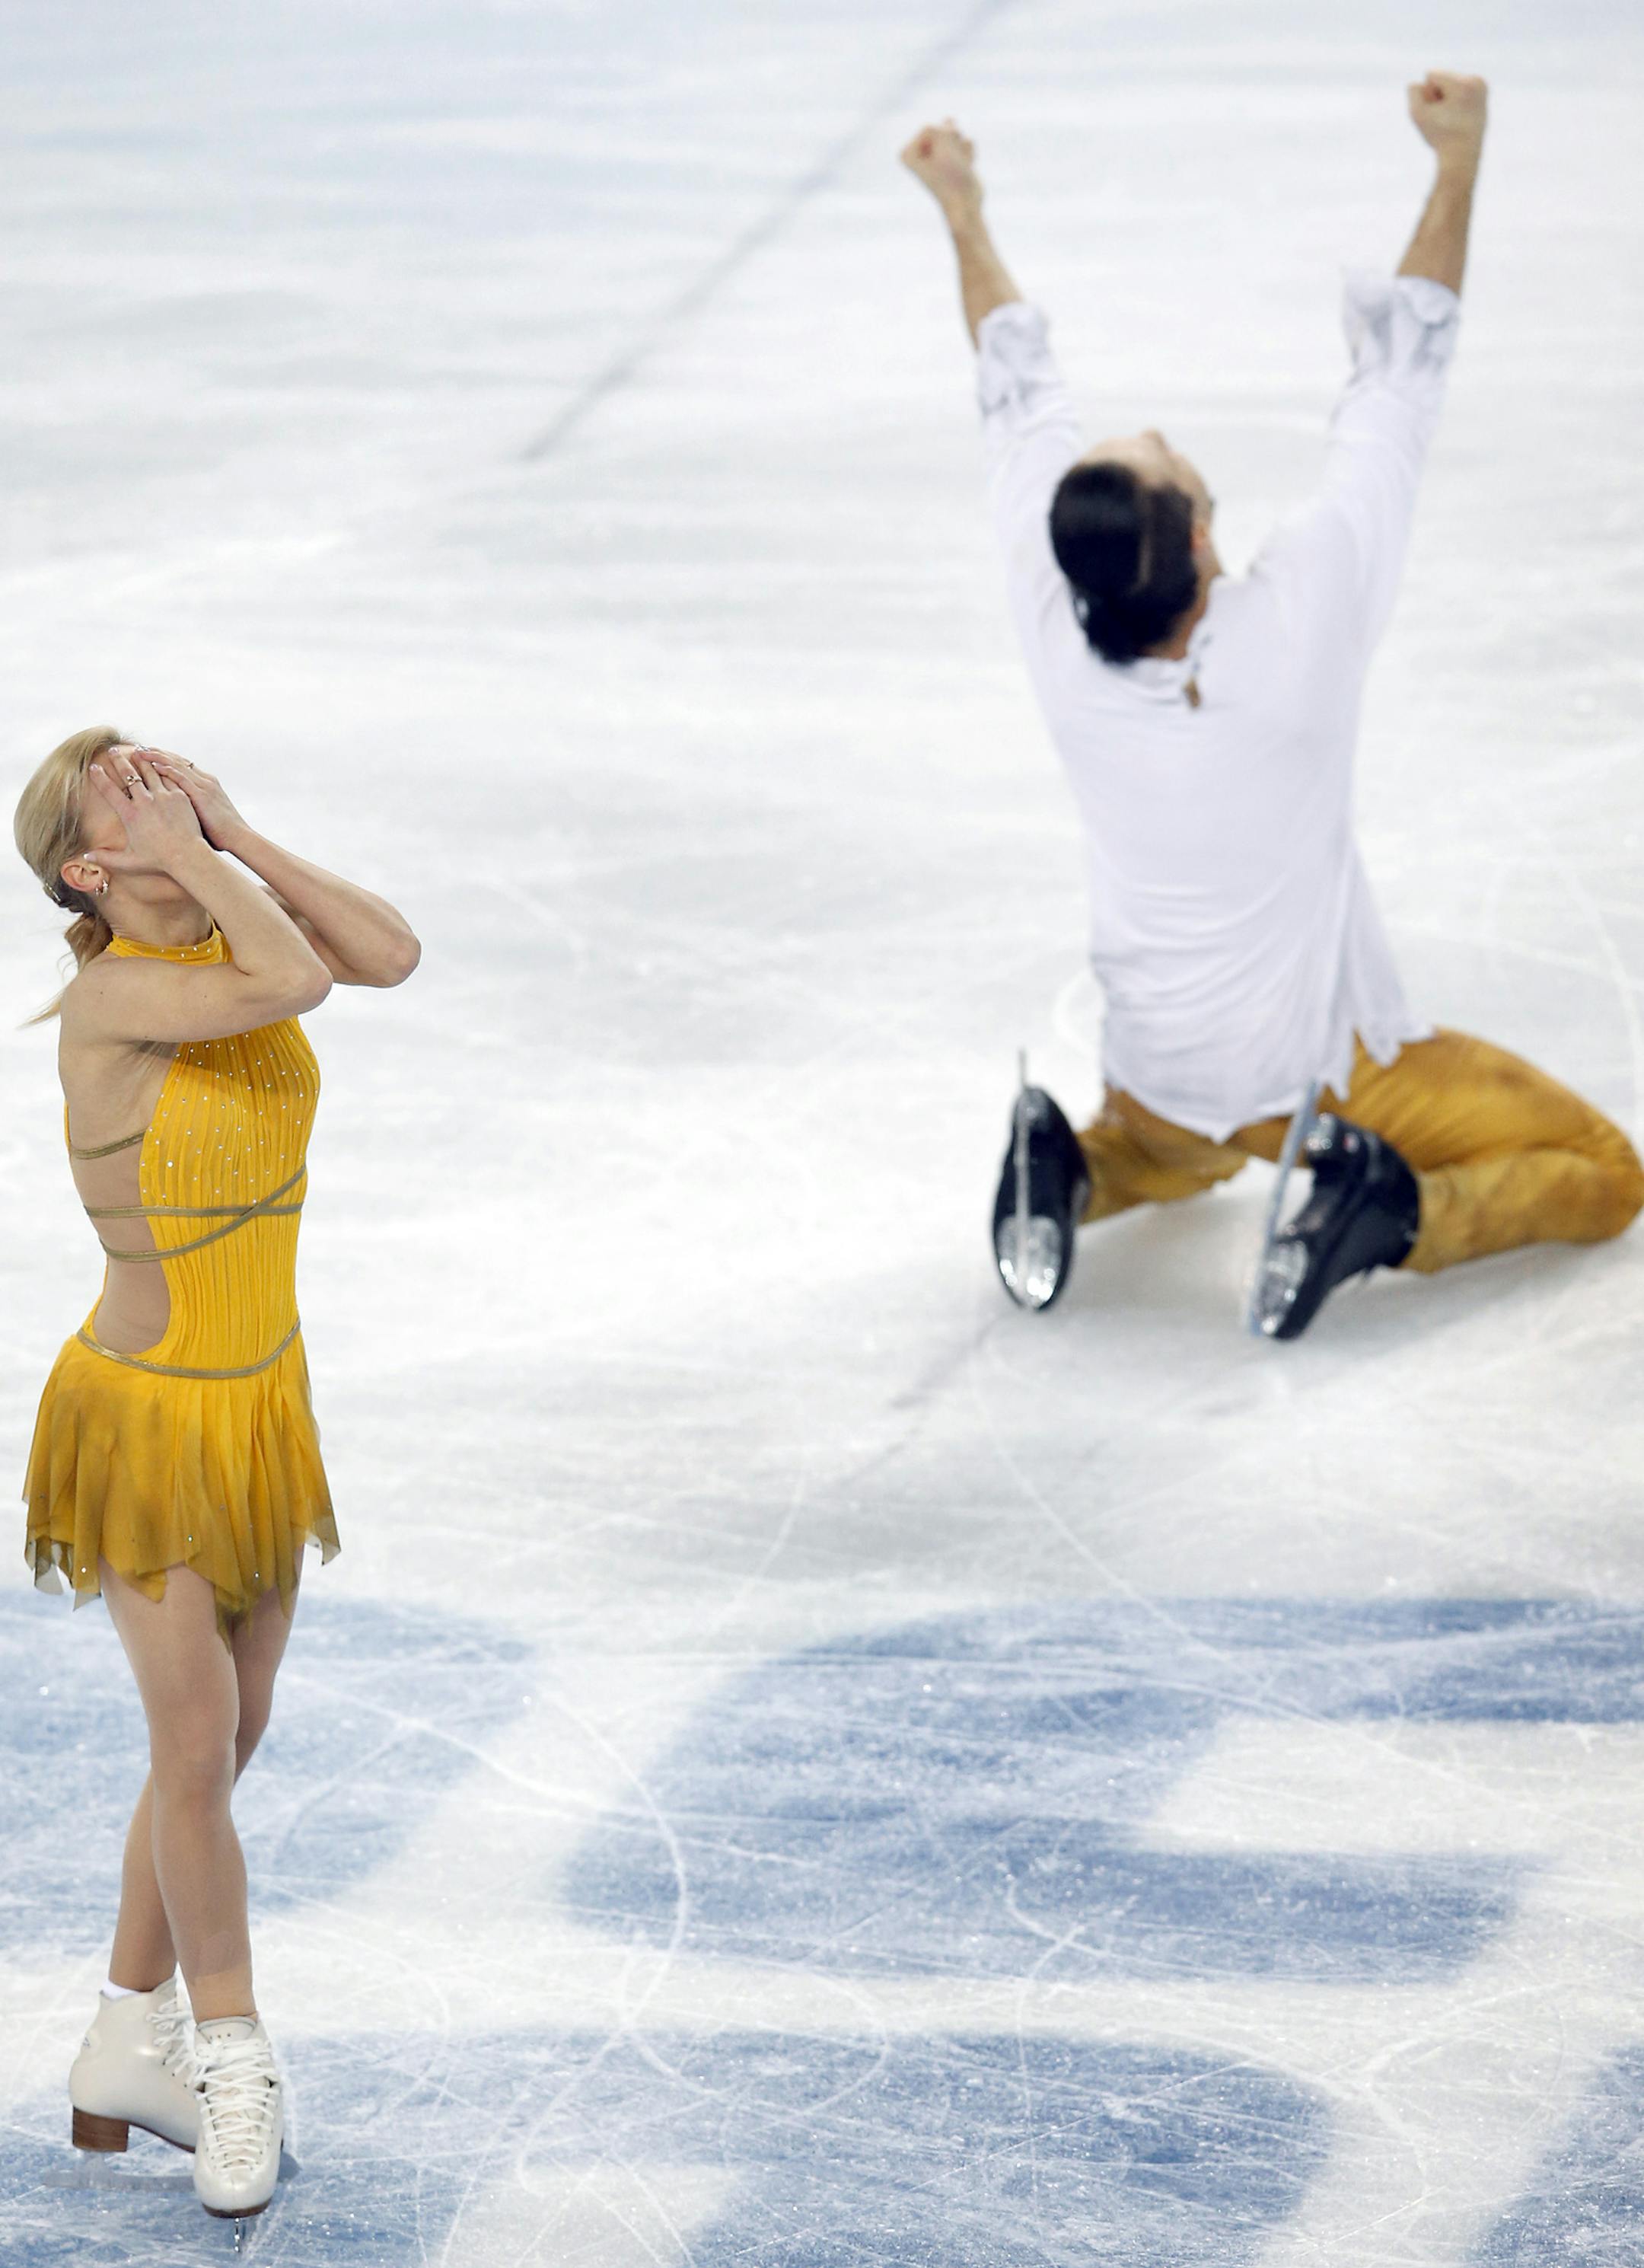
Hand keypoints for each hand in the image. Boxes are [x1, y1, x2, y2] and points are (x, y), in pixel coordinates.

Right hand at [87, 751, 206, 877]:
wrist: (187, 855)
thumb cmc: (159, 860)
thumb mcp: (129, 862)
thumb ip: (106, 859)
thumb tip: (85, 857)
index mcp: (130, 815)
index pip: (110, 791)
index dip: (100, 778)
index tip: (93, 767)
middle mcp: (145, 802)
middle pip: (128, 775)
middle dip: (119, 761)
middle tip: (112, 750)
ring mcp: (163, 796)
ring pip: (149, 771)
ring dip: (140, 760)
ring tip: (135, 751)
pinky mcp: (179, 795)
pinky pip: (168, 776)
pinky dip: (161, 767)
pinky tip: (158, 760)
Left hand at [145, 750, 249, 854]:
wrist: (239, 838)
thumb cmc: (221, 833)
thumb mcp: (205, 815)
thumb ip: (191, 808)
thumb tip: (174, 813)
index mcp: (207, 784)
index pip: (182, 765)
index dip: (165, 758)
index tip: (148, 755)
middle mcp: (205, 780)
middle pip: (177, 760)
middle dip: (157, 753)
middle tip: (139, 748)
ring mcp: (204, 786)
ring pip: (177, 765)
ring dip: (157, 757)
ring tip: (140, 752)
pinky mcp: (202, 795)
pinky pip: (181, 778)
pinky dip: (167, 770)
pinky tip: (154, 765)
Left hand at [900, 119, 981, 218]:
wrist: (966, 205)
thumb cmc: (951, 178)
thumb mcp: (945, 143)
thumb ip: (944, 126)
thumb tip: (949, 120)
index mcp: (908, 154)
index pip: (929, 128)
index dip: (941, 143)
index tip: (940, 164)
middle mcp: (920, 154)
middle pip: (942, 129)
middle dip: (952, 143)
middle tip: (950, 165)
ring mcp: (938, 155)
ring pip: (955, 135)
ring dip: (961, 149)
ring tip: (958, 168)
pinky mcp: (953, 158)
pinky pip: (964, 143)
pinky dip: (968, 154)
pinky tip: (966, 168)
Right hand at [1408, 71, 1487, 164]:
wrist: (1462, 158)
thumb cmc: (1439, 137)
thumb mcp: (1417, 113)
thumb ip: (1413, 91)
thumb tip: (1419, 82)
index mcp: (1464, 83)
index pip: (1431, 75)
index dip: (1428, 96)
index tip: (1438, 115)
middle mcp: (1477, 81)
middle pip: (1442, 78)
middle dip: (1438, 97)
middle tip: (1446, 120)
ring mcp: (1482, 87)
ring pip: (1450, 84)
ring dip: (1445, 100)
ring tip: (1452, 120)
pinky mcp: (1483, 94)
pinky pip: (1458, 90)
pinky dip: (1454, 102)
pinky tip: (1459, 118)